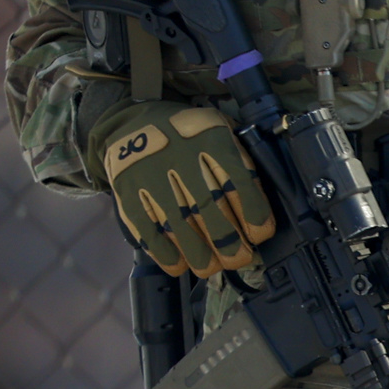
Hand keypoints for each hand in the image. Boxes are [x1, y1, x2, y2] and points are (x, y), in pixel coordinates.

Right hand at [93, 101, 276, 276]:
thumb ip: (240, 163)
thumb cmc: (190, 135)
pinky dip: (165, 254)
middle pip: (209, 208)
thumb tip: (259, 211)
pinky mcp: (129, 194)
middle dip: (228, 242)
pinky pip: (148, 231)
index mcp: (212, 138)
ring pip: (179, 225)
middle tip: (239, 259)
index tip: (260, 235)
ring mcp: (152, 177)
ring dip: (199, 254)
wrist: (135, 122)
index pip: (239, 181)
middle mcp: (181, 157)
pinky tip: (179, 264)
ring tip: (211, 266)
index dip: (253, 214)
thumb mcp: (222, 132)